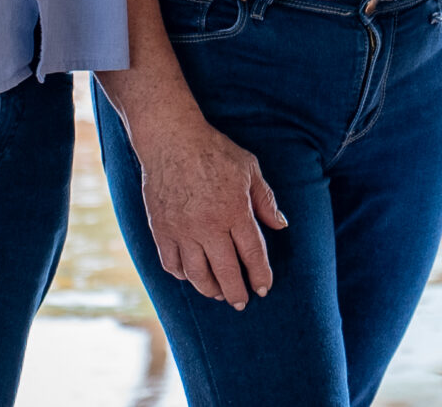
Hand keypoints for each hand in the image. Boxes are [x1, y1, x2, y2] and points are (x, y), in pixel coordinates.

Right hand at [129, 112, 288, 309]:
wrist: (171, 140)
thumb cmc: (214, 151)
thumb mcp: (249, 168)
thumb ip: (265, 199)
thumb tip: (280, 225)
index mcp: (234, 211)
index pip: (252, 254)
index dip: (260, 275)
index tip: (264, 289)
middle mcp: (209, 227)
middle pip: (226, 272)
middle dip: (236, 292)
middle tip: (241, 302)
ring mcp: (182, 231)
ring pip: (197, 275)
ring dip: (210, 289)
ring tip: (218, 294)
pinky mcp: (161, 230)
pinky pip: (171, 264)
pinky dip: (181, 275)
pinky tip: (190, 276)